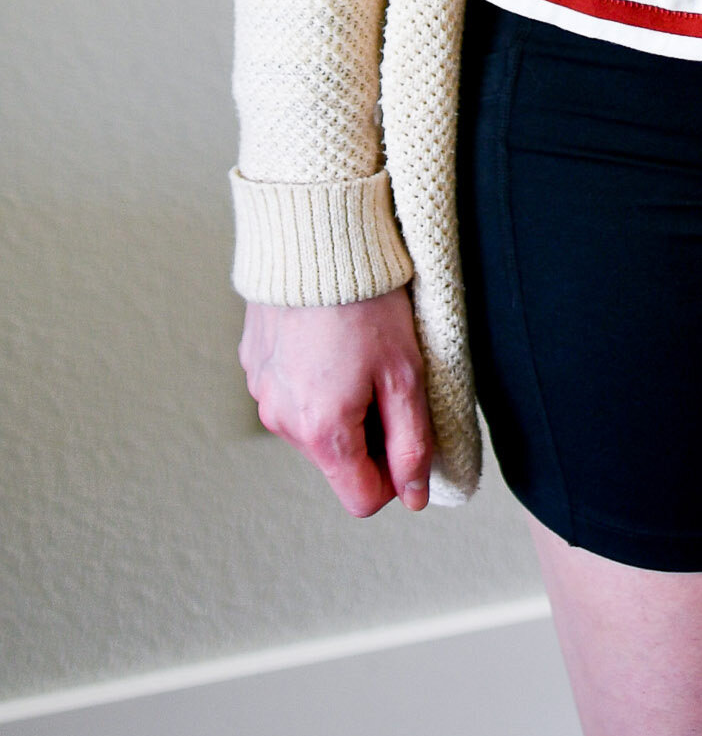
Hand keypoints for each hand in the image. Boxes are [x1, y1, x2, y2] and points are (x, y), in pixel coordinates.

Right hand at [239, 288, 433, 515]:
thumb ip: (412, 443)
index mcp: (321, 432)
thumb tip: (416, 497)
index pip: (362, 499)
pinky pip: (290, 392)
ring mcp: (261, 393)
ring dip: (341, 405)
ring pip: (314, 427)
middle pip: (338, 460)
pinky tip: (329, 337)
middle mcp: (281, 422)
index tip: (408, 431)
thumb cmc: (367, 302)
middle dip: (369, 433)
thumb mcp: (405, 373)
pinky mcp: (253, 364)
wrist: (314, 236)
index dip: (395, 476)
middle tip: (386, 375)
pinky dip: (314, 378)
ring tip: (357, 349)